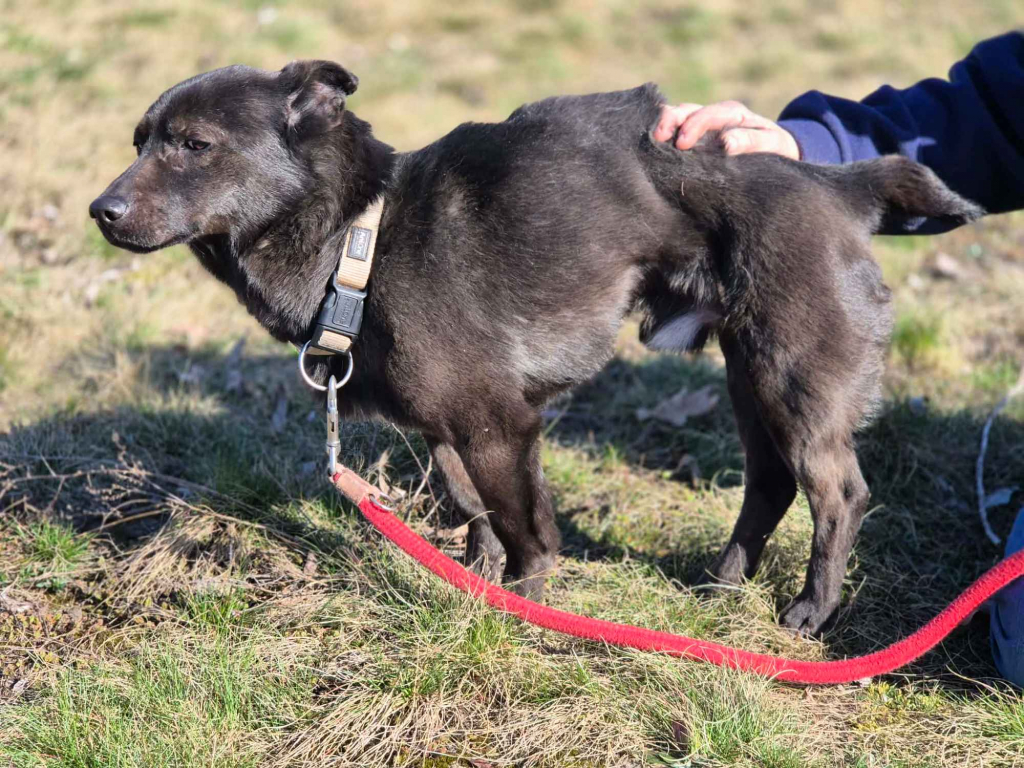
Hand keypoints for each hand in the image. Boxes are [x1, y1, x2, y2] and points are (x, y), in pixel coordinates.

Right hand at [654, 101, 800, 159]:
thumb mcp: (771, 144)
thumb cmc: (776, 149)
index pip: (708, 115)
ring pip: (677, 116)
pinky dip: (664, 133)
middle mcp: (714, 114)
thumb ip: (750, 141)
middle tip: (660, 139)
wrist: (778, 152)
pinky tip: (653, 144)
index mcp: (733, 113)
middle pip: (686, 110)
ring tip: (653, 141)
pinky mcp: (695, 135)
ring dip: (664, 126)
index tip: (682, 144)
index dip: (693, 127)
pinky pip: (676, 129)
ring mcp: (702, 123)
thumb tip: (725, 143)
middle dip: (671, 121)